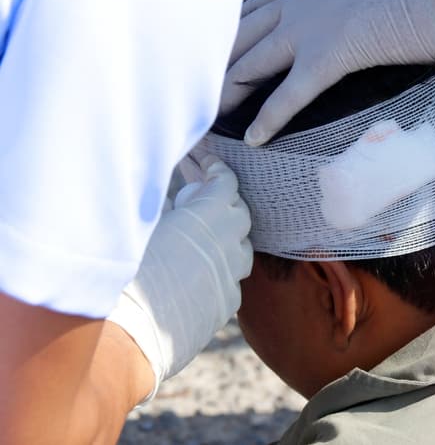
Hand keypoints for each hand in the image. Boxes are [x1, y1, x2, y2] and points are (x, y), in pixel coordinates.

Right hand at [106, 156, 252, 402]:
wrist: (124, 337)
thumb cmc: (125, 273)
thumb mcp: (140, 226)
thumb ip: (164, 208)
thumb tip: (173, 199)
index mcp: (210, 215)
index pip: (226, 183)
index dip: (216, 170)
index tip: (208, 166)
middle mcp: (230, 243)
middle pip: (240, 215)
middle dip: (225, 204)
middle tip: (202, 200)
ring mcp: (232, 276)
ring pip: (241, 250)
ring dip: (227, 240)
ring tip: (202, 238)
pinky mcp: (227, 306)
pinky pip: (231, 280)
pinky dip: (219, 271)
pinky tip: (197, 275)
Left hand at [220, 0, 434, 145]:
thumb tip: (372, 13)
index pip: (255, 6)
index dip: (230, 31)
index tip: (211, 50)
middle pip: (240, 32)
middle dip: (213, 60)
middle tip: (193, 88)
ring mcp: (314, 25)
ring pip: (252, 60)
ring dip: (227, 90)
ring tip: (209, 116)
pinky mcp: (334, 53)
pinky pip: (291, 91)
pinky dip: (269, 116)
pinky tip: (254, 137)